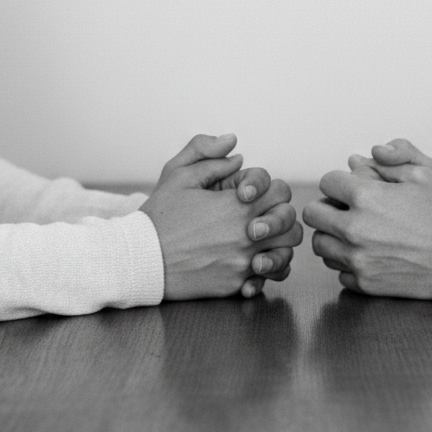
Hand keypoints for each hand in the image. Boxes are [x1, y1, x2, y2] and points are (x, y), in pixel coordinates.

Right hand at [142, 134, 302, 299]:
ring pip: (285, 254)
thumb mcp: (178, 174)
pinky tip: (252, 265)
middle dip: (281, 218)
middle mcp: (246, 234)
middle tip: (262, 219)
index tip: (248, 195)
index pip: (280, 192)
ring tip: (261, 242)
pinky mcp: (235, 284)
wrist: (141, 259)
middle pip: (290, 224)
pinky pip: (268, 279)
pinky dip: (266, 273)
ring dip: (279, 246)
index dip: (270, 189)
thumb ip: (208, 154)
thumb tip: (234, 147)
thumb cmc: (160, 217)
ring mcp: (243, 261)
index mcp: (237, 205)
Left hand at [302, 139, 431, 298]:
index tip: (354, 189)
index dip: (341, 182)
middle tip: (348, 210)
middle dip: (328, 208)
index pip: (327, 183)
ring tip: (356, 233)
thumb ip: (394, 156)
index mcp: (365, 197)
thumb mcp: (426, 173)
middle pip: (314, 215)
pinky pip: (338, 271)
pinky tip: (367, 255)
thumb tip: (366, 155)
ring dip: (334, 236)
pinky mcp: (365, 283)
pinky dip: (347, 263)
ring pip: (321, 245)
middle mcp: (354, 229)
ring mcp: (358, 259)